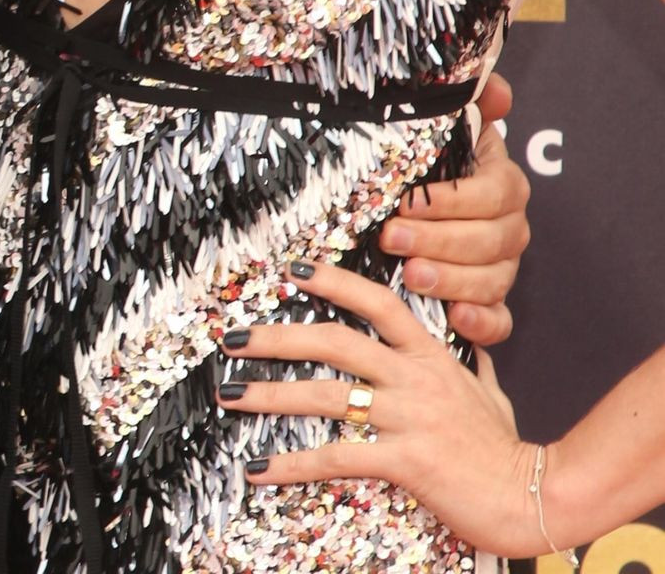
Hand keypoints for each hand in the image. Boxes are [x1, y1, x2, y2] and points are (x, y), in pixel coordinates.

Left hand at [219, 263, 546, 557]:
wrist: (536, 497)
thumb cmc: (509, 448)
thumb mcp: (491, 394)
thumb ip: (473, 366)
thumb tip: (474, 351)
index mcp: (430, 356)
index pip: (378, 302)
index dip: (335, 280)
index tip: (295, 268)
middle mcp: (413, 379)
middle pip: (335, 342)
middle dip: (277, 337)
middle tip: (233, 337)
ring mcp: (408, 417)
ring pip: (327, 395)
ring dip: (271, 394)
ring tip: (230, 393)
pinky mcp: (406, 461)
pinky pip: (338, 457)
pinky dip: (294, 463)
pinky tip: (261, 467)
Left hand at [377, 72, 528, 346]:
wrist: (419, 205)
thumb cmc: (429, 164)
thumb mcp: (443, 129)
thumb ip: (471, 104)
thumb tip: (497, 91)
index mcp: (502, 183)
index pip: (492, 194)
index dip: (451, 201)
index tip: (406, 203)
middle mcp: (510, 227)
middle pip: (489, 240)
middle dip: (438, 241)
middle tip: (392, 240)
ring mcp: (504, 268)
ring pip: (492, 280)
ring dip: (452, 281)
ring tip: (411, 277)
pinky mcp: (492, 303)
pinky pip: (500, 321)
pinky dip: (482, 324)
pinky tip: (456, 320)